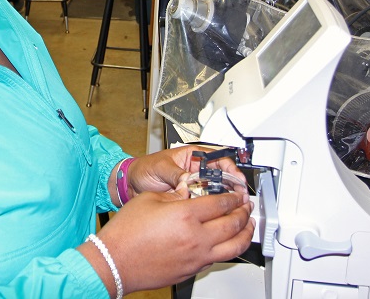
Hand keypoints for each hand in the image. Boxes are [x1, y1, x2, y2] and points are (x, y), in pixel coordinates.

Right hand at [82, 190, 254, 294]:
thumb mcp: (149, 199)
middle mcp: (196, 238)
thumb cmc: (126, 233)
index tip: (236, 194)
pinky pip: (219, 258)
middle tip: (246, 206)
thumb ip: (174, 194)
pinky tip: (228, 243)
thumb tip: (188, 192)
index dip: (232, 196)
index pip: (220, 203)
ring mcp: (196, 257)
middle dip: (243, 212)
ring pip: (233, 246)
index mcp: (185, 215)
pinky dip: (230, 248)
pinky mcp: (192, 270)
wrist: (115, 262)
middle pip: (232, 223)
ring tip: (249, 226)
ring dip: (245, 233)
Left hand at [120, 146, 247, 200]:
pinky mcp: (189, 200)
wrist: (130, 185)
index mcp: (192, 156)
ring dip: (224, 199)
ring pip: (215, 192)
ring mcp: (194, 186)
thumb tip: (188, 180)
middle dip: (233, 186)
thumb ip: (176, 173)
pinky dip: (210, 209)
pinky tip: (216, 214)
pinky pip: (204, 203)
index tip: (236, 179)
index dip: (230, 169)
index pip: (218, 159)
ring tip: (232, 206)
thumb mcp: (161, 167)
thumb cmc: (143, 169)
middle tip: (240, 196)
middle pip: (222, 177)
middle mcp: (196, 171)